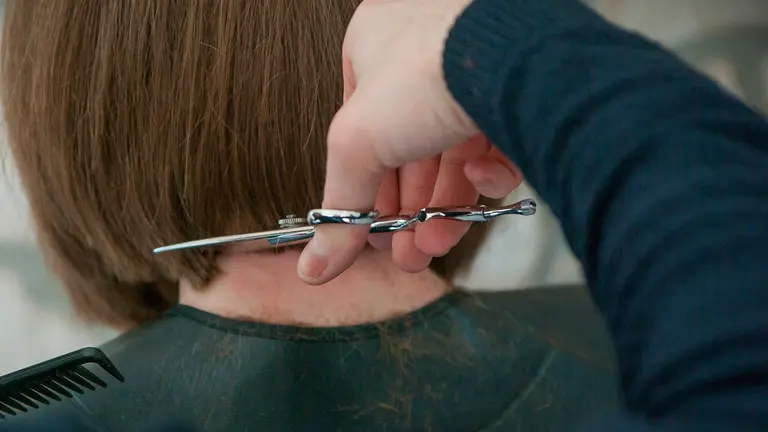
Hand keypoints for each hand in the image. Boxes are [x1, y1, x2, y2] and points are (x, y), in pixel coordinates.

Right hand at [298, 0, 520, 283]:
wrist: (513, 51)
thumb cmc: (425, 68)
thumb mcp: (358, 144)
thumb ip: (340, 208)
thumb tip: (316, 265)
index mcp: (374, 50)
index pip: (364, 136)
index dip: (368, 192)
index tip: (372, 235)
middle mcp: (423, 59)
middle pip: (410, 155)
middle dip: (408, 213)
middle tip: (407, 253)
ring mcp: (474, 77)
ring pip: (455, 157)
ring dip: (445, 208)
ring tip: (436, 242)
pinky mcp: (519, 95)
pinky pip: (499, 145)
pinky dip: (489, 173)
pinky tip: (481, 177)